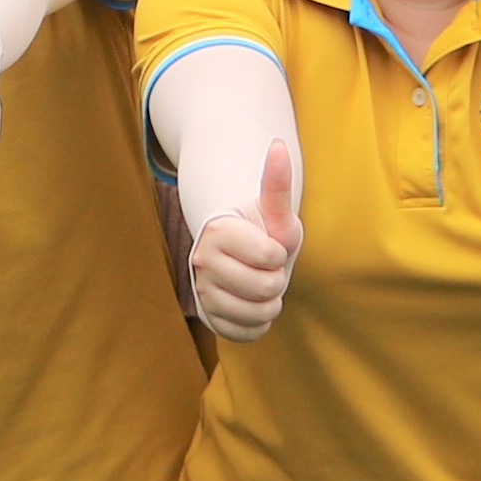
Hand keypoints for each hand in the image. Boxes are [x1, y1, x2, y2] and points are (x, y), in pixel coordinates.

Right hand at [191, 137, 300, 340]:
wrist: (241, 254)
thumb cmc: (262, 229)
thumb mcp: (275, 211)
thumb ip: (277, 184)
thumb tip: (280, 146)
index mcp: (217, 231)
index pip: (270, 256)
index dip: (279, 254)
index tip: (269, 246)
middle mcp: (201, 260)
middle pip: (267, 288)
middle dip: (278, 280)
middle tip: (267, 268)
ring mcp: (201, 291)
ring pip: (258, 313)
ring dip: (271, 304)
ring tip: (262, 287)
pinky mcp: (207, 317)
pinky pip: (245, 333)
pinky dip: (258, 324)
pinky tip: (254, 305)